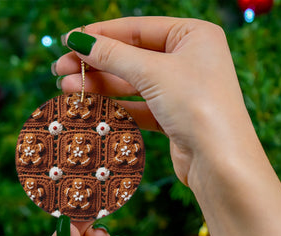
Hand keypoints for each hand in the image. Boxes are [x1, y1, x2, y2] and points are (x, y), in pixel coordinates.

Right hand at [55, 17, 249, 185]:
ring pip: (134, 84)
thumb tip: (78, 40)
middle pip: (133, 56)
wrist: (220, 162)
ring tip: (68, 89)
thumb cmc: (197, 105)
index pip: (138, 28)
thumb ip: (113, 55)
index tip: (69, 40)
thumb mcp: (153, 72)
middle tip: (60, 69)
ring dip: (101, 86)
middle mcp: (190, 60)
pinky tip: (91, 107)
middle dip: (96, 64)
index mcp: (194, 35)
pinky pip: (140, 107)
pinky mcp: (175, 118)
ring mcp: (183, 91)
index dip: (101, 34)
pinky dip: (117, 107)